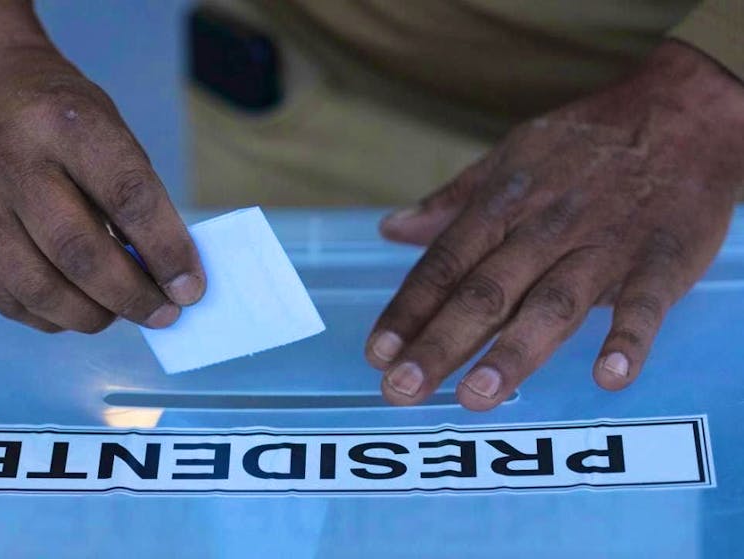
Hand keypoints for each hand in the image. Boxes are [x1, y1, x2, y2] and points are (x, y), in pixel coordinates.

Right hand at [0, 0, 203, 332]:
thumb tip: (166, 276)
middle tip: (163, 314)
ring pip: (39, 288)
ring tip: (119, 312)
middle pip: (78, 251)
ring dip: (92, 315)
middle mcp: (10, 161)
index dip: (165, 250)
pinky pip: (9, 300)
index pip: (126, 195)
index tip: (190, 288)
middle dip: (131, 295)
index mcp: (63, 124)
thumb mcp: (107, 132)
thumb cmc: (59, 121)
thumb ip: (135, 199)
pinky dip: (53, 317)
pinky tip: (77, 308)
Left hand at [367, 40, 742, 410]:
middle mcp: (544, 228)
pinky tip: (609, 376)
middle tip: (401, 389)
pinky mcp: (661, 258)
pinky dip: (629, 338)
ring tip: (475, 395)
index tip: (376, 352)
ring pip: (551, 303)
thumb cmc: (586, 144)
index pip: (445, 264)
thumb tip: (391, 229)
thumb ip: (451, 202)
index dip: (408, 310)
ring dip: (513, 351)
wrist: (684, 110)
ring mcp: (603, 245)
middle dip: (440, 342)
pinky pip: (644, 302)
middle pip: (485, 292)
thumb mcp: (509, 158)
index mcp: (503, 205)